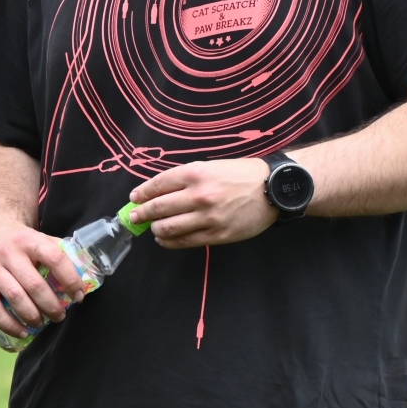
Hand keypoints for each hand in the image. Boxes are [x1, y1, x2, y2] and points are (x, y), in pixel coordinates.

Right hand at [0, 222, 84, 337]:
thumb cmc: (25, 244)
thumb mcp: (42, 240)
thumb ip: (63, 256)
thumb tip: (88, 279)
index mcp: (29, 240)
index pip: (55, 258)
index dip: (70, 280)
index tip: (79, 296)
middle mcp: (8, 252)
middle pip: (34, 284)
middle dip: (52, 305)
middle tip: (60, 315)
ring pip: (15, 297)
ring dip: (33, 316)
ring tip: (43, 323)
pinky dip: (10, 324)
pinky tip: (23, 332)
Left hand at [128, 158, 277, 248]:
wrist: (272, 189)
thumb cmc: (241, 174)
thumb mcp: (210, 166)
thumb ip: (185, 178)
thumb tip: (157, 191)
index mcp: (195, 173)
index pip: (158, 185)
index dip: (141, 193)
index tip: (134, 198)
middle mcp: (199, 195)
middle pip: (158, 208)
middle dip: (141, 213)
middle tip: (134, 216)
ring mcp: (208, 217)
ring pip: (168, 228)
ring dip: (154, 229)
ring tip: (152, 228)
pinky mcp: (217, 234)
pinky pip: (185, 241)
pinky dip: (169, 241)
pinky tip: (164, 239)